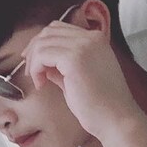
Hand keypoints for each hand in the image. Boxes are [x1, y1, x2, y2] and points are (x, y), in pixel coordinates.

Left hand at [22, 18, 140, 139]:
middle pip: (49, 31)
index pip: (59, 28)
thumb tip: (42, 62)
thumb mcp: (76, 77)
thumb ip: (61, 66)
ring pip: (43, 43)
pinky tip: (42, 84)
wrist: (115, 118)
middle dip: (34, 50)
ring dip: (34, 62)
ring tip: (38, 81)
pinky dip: (36, 69)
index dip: (41, 43)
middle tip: (31, 71)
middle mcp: (91, 37)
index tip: (32, 60)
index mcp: (96, 39)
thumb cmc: (99, 104)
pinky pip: (42, 55)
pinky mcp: (74, 58)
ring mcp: (84, 45)